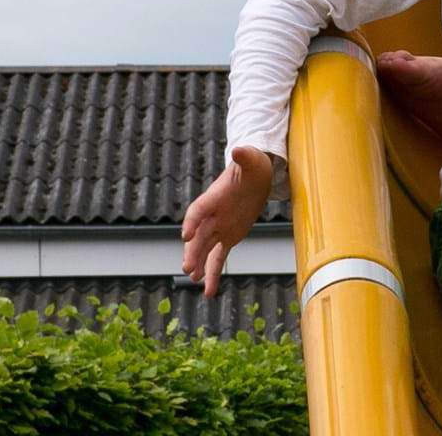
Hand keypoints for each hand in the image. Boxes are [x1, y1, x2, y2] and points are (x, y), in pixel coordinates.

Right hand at [180, 146, 274, 296]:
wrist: (255, 176)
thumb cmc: (251, 166)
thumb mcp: (251, 160)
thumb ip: (245, 157)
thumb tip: (240, 149)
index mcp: (213, 198)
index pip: (198, 210)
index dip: (192, 221)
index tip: (186, 234)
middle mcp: (211, 216)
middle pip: (197, 235)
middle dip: (192, 251)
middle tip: (187, 267)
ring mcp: (217, 228)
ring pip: (204, 250)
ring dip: (199, 265)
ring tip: (193, 279)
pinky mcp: (227, 238)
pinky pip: (217, 258)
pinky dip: (213, 274)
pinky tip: (209, 291)